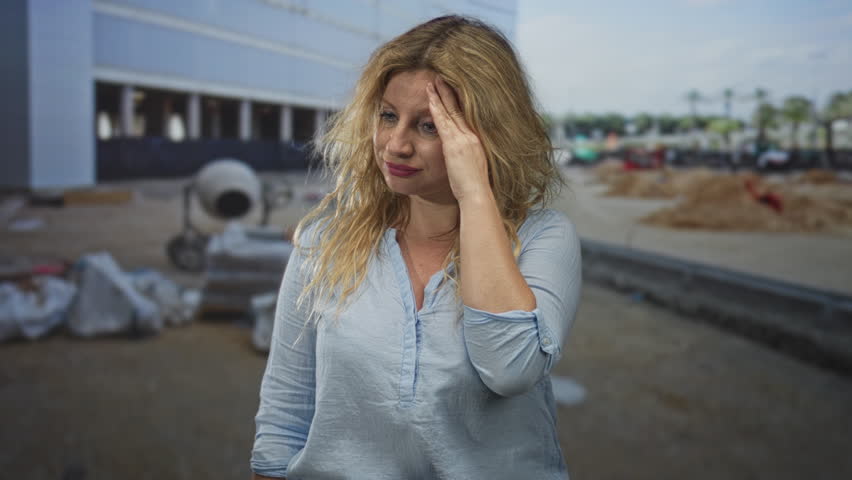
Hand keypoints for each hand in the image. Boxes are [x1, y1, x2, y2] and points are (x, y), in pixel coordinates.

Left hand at [426, 76, 490, 202]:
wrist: (476, 193)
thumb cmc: (473, 187)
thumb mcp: (471, 168)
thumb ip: (465, 158)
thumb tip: (460, 158)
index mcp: (475, 141)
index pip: (464, 116)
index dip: (457, 102)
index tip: (450, 90)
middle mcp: (471, 136)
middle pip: (458, 109)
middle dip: (448, 93)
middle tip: (440, 78)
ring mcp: (463, 139)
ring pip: (450, 111)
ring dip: (440, 95)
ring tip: (432, 82)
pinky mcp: (454, 144)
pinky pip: (443, 121)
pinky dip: (436, 107)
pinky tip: (430, 97)